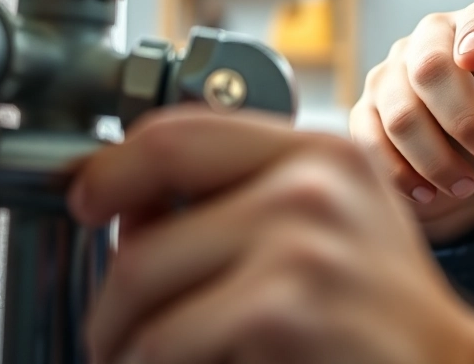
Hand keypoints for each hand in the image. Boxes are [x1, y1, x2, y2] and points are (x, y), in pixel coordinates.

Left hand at [67, 108, 473, 363]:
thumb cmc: (385, 314)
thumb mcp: (334, 227)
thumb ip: (253, 199)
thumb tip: (133, 209)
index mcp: (324, 152)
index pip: (180, 131)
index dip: (114, 168)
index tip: (88, 200)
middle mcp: (313, 183)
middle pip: (146, 226)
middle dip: (114, 295)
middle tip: (116, 331)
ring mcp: (299, 242)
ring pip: (142, 284)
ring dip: (125, 340)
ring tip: (149, 358)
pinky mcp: (280, 308)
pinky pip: (163, 343)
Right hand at [351, 0, 473, 241]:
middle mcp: (436, 37)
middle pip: (431, 67)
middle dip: (464, 119)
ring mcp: (395, 71)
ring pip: (400, 111)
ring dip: (435, 157)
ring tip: (466, 186)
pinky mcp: (367, 108)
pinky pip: (369, 139)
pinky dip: (398, 172)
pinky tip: (427, 192)